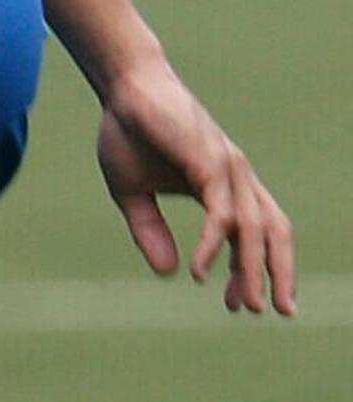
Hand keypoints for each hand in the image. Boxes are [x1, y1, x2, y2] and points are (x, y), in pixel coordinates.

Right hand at [95, 56, 295, 312]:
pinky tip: (200, 270)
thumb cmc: (130, 133)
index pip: (256, 234)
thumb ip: (151, 232)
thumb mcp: (133, 193)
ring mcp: (228, 170)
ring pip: (254, 229)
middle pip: (274, 233)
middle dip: (277, 275)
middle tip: (275, 312)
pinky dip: (214, 245)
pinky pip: (221, 214)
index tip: (240, 305)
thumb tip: (169, 274)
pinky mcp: (211, 164)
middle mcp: (237, 179)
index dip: (254, 270)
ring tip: (247, 302)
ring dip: (253, 269)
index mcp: (225, 185)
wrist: (124, 89)